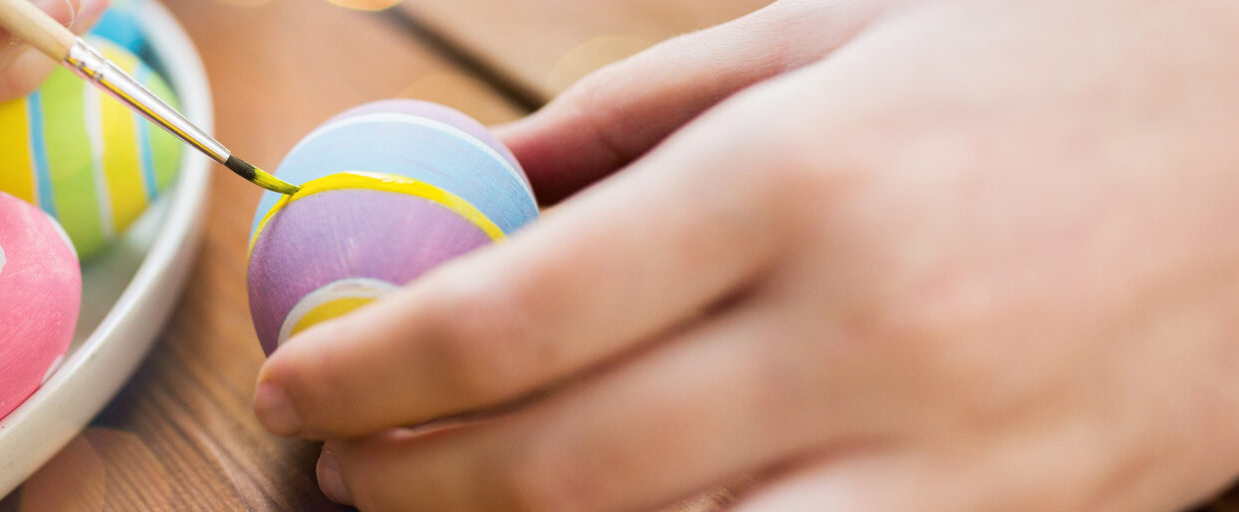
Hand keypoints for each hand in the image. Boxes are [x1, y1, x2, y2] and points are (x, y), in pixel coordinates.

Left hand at [254, 0, 1238, 509]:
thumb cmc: (1057, 65)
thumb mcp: (836, 35)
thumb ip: (638, 115)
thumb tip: (482, 182)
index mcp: (791, 181)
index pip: (517, 311)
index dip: (376, 369)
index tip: (297, 386)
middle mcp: (849, 330)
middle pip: (561, 459)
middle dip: (411, 485)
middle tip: (339, 473)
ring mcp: (931, 452)